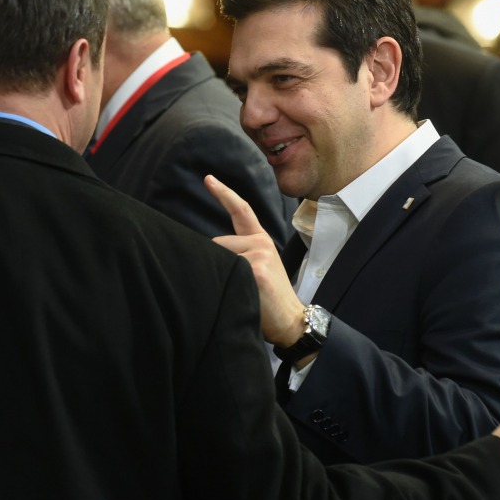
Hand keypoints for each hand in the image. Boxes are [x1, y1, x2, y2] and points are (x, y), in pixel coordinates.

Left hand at [206, 174, 304, 346]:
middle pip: (217, 244)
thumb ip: (240, 255)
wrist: (291, 321)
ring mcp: (260, 254)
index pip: (242, 210)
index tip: (208, 178)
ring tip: (238, 293)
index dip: (223, 193)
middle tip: (234, 287)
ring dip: (219, 276)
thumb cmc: (269, 300)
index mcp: (262, 241)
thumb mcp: (258, 269)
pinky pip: (225, 271)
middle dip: (214, 264)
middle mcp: (262, 243)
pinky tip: (241, 296)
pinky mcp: (257, 269)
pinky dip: (223, 284)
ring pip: (218, 257)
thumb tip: (210, 252)